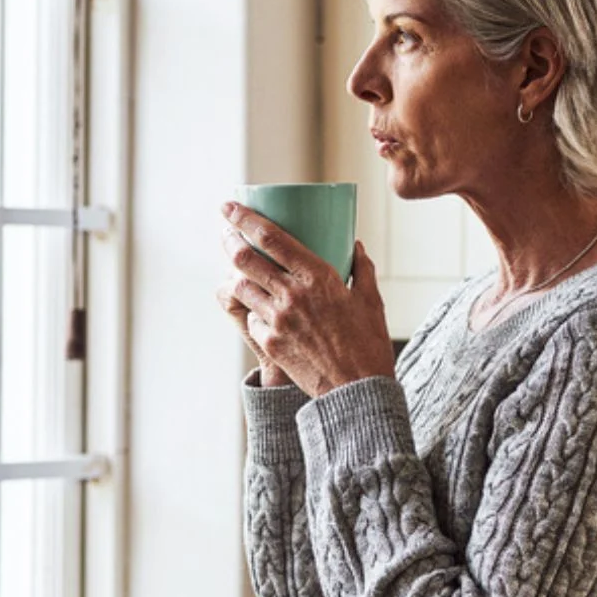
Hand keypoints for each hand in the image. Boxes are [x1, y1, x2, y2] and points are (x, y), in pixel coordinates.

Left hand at [219, 202, 395, 397]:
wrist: (357, 390)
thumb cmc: (369, 343)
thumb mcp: (370, 300)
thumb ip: (362, 268)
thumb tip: (355, 245)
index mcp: (318, 277)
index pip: (272, 238)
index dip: (245, 218)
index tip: (230, 207)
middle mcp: (293, 295)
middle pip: (246, 258)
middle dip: (229, 239)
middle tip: (225, 231)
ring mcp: (278, 320)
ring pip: (241, 287)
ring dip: (235, 274)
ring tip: (236, 266)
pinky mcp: (270, 343)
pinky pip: (251, 318)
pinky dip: (251, 309)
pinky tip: (257, 307)